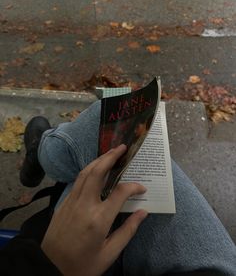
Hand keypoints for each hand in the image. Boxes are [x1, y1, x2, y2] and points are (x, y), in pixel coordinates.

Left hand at [41, 144, 147, 275]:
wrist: (50, 269)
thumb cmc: (83, 265)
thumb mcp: (109, 254)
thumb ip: (128, 231)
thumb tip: (143, 212)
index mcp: (99, 219)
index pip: (120, 193)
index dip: (134, 186)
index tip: (142, 188)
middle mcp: (84, 205)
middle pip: (97, 173)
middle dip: (110, 157)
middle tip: (122, 147)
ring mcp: (71, 202)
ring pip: (85, 173)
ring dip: (98, 160)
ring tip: (110, 153)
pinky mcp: (64, 203)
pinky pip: (77, 181)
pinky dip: (88, 170)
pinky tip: (95, 169)